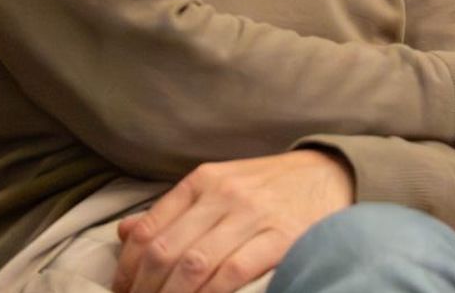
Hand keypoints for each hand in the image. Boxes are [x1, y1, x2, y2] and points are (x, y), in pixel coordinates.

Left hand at [112, 150, 352, 292]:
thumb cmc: (269, 185)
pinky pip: (233, 274)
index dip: (128, 267)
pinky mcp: (280, 237)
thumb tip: (126, 234)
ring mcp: (251, 215)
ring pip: (194, 265)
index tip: (124, 290)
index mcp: (202, 180)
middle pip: (166, 251)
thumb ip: (175, 208)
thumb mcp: (219, 183)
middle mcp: (223, 195)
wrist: (330, 173)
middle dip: (146, 289)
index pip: (148, 228)